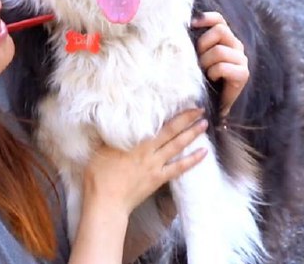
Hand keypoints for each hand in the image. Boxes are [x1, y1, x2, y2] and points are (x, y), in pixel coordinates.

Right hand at [81, 109, 207, 217]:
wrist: (106, 202)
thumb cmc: (98, 176)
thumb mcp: (100, 149)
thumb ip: (110, 135)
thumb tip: (112, 121)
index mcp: (135, 142)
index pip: (157, 123)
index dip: (170, 113)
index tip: (180, 102)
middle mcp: (149, 151)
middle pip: (171, 131)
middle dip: (187, 119)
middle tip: (200, 108)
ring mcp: (155, 166)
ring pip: (178, 146)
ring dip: (192, 134)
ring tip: (204, 124)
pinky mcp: (158, 179)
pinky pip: (179, 168)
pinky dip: (192, 160)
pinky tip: (204, 153)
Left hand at [192, 12, 249, 117]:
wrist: (212, 105)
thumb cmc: (201, 79)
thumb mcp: (196, 57)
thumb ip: (194, 42)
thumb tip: (183, 27)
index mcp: (226, 39)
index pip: (219, 19)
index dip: (206, 18)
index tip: (191, 24)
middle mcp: (237, 46)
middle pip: (220, 31)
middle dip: (203, 45)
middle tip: (198, 60)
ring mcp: (242, 60)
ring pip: (219, 50)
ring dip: (206, 62)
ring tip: (204, 73)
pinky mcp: (243, 74)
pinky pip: (223, 66)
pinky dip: (213, 73)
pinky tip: (212, 79)